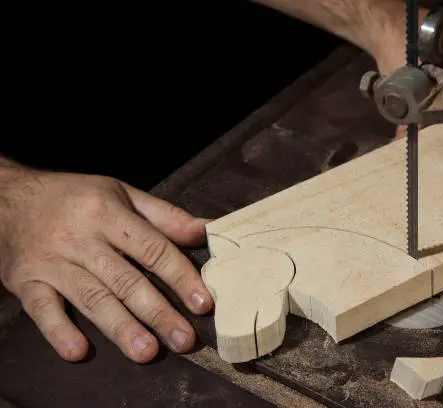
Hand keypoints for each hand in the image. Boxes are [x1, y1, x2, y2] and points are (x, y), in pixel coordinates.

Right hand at [0, 166, 212, 362]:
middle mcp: (81, 238)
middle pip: (125, 280)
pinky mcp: (26, 281)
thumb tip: (207, 229)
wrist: (9, 198)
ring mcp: (52, 261)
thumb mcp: (121, 194)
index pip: (152, 248)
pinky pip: (42, 309)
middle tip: (184, 339)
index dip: (180, 276)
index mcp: (108, 213)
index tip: (202, 303)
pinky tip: (77, 351)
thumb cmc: (74, 197)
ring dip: (120, 327)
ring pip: (92, 298)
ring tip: (147, 351)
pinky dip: (59, 331)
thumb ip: (165, 216)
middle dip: (158, 312)